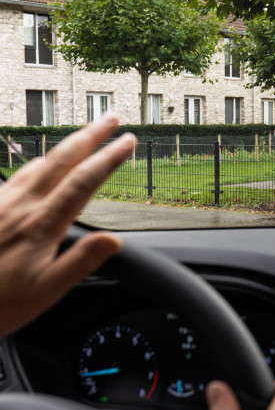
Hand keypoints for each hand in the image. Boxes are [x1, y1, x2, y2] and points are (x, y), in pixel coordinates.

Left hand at [0, 113, 135, 336]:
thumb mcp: (47, 291)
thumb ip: (80, 262)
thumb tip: (113, 240)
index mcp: (40, 225)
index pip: (83, 182)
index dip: (108, 158)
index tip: (127, 142)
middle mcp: (21, 206)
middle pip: (61, 160)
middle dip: (90, 135)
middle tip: (110, 118)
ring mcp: (3, 204)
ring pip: (39, 163)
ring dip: (66, 145)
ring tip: (85, 136)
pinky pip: (19, 174)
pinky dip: (40, 162)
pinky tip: (44, 165)